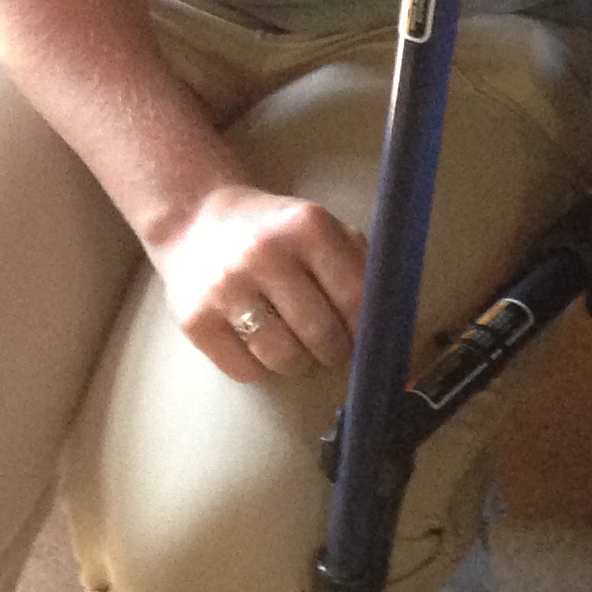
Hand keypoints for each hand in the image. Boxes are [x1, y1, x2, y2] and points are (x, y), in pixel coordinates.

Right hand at [151, 182, 368, 384]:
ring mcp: (226, 289)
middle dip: (338, 351)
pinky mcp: (196, 321)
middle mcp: (265, 254)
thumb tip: (396, 319)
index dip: (370, 330)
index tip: (374, 343)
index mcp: (307, 226)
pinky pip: (247, 371)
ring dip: (302, 363)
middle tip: (336, 348)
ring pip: (285, 358)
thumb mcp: (320, 226)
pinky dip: (264, 370)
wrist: (195, 220)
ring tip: (300, 346)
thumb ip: (359, 262)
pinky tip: (264, 347)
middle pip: (322, 333)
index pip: (355, 296)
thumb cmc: (274, 230)